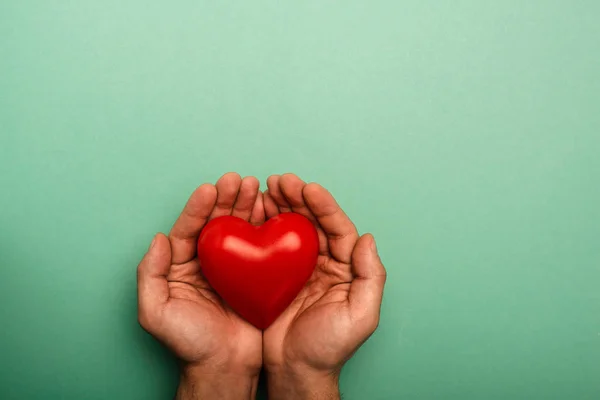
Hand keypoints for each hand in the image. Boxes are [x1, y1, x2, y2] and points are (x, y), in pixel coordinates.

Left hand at [137, 173, 264, 399]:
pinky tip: (271, 211)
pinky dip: (265, 226)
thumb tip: (159, 238)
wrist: (223, 367)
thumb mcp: (156, 313)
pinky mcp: (255, 276)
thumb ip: (150, 275)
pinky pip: (259, 246)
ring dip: (247, 205)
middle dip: (227, 199)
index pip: (189, 229)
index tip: (211, 189)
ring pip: (239, 229)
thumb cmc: (189, 344)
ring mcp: (232, 268)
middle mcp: (207, 262)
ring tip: (257, 186)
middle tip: (239, 180)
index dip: (199, 207)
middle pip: (216, 222)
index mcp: (181, 266)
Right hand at [262, 174, 386, 399]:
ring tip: (266, 188)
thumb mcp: (361, 317)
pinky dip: (263, 226)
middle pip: (312, 221)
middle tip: (280, 180)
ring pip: (291, 228)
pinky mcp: (274, 276)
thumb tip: (367, 238)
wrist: (296, 371)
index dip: (324, 206)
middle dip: (297, 198)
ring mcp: (297, 268)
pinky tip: (253, 212)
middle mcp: (322, 263)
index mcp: (345, 268)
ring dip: (280, 205)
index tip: (308, 188)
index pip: (337, 228)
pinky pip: (270, 245)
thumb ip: (370, 277)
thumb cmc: (329, 348)